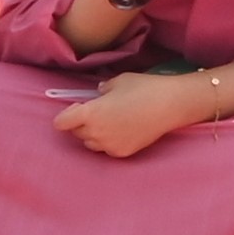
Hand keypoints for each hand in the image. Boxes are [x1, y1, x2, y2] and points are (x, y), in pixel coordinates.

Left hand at [52, 70, 219, 159]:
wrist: (172, 105)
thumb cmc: (145, 88)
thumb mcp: (120, 81)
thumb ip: (103, 89)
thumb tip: (99, 94)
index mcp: (91, 114)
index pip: (61, 123)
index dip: (67, 114)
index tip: (79, 107)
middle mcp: (96, 133)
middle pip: (76, 133)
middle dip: (82, 122)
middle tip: (99, 111)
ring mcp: (109, 145)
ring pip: (90, 143)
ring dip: (94, 133)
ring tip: (112, 121)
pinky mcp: (122, 153)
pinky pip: (107, 148)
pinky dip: (109, 140)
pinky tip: (124, 129)